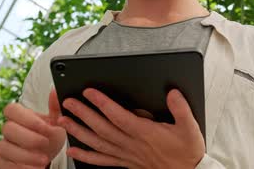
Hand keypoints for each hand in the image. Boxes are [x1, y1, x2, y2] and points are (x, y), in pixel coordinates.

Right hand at [0, 89, 66, 167]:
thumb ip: (55, 108)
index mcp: (20, 116)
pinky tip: (35, 168)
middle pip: (8, 128)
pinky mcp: (1, 162)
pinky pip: (3, 165)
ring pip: (5, 148)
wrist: (47, 156)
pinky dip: (20, 167)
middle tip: (46, 143)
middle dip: (28, 137)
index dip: (27, 118)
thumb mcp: (57, 122)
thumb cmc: (50, 136)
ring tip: (44, 160)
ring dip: (26, 155)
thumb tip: (55, 90)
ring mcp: (3, 146)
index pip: (11, 109)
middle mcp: (8, 130)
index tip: (45, 127)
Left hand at [58, 88, 204, 168]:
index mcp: (146, 133)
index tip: (89, 92)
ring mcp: (127, 154)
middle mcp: (132, 144)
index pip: (118, 116)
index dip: (102, 103)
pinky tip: (74, 150)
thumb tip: (172, 92)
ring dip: (79, 131)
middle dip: (84, 113)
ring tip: (64, 121)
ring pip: (98, 143)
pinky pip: (102, 160)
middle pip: (102, 127)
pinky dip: (86, 156)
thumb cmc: (187, 152)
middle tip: (68, 102)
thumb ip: (181, 108)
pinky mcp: (126, 162)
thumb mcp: (190, 127)